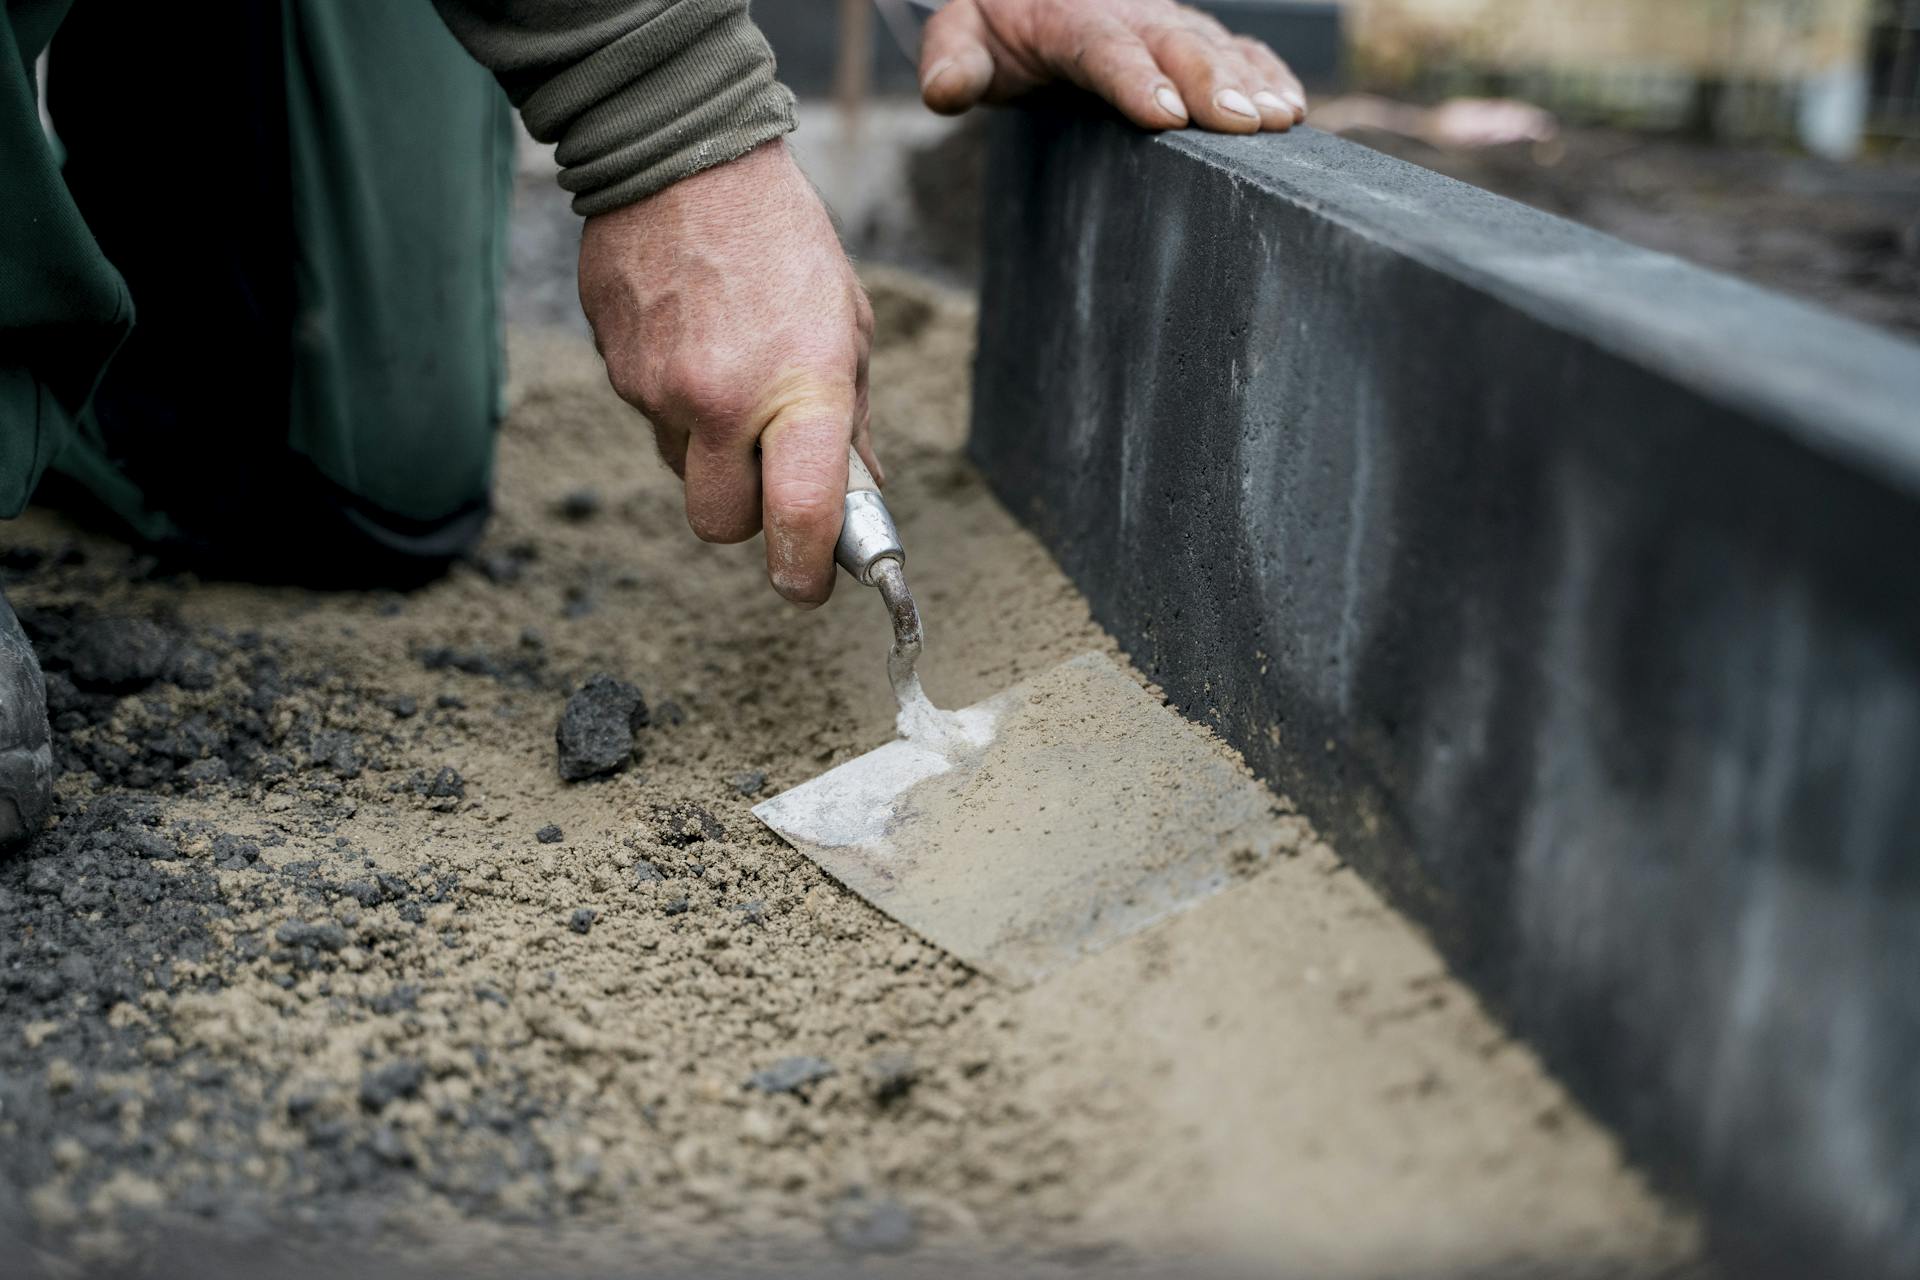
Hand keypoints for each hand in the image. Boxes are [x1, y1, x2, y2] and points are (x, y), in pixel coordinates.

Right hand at [577, 142, 876, 607]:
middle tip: (770, 470)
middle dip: (747, 515)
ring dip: (709, 451)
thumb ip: (851, 422)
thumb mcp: (845, 325)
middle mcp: (724, 401)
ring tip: (730, 371)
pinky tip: (694, 343)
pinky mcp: (616, 370)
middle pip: (721, 524)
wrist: (682, 156)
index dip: (806, 572)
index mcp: (802, 390)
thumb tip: (856, 498)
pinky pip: (651, 421)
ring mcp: (659, 389)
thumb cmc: (782, 240)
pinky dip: (674, 405)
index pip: (800, 519)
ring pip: (682, 471)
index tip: (809, 584)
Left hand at [919, 0, 1307, 132]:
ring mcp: (1169, 27)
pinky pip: (1240, 52)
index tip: (1163, 114)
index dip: (1134, 79)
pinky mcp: (1194, 41)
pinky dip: (1267, 75)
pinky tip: (1291, 109)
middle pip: (1175, 47)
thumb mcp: (961, 35)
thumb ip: (952, 60)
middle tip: (1240, 122)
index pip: (1103, 49)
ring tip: (1277, 120)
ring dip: (1249, 83)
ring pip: (1215, 48)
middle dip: (1210, 83)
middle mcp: (1131, 16)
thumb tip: (945, 89)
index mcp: (1070, 20)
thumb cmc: (997, 26)